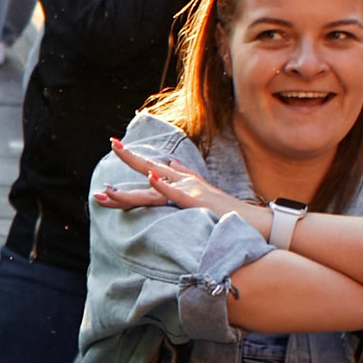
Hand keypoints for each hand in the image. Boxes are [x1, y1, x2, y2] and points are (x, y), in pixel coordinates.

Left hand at [101, 134, 237, 220]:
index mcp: (181, 180)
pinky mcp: (195, 201)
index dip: (133, 157)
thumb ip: (185, 174)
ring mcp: (189, 190)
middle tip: (112, 143)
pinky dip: (163, 185)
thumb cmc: (225, 209)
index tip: (116, 144)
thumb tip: (170, 163)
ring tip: (113, 173)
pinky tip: (151, 178)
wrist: (250, 219)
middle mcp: (183, 181)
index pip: (152, 167)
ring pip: (155, 184)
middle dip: (129, 156)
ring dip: (134, 178)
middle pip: (150, 168)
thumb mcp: (201, 189)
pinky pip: (175, 194)